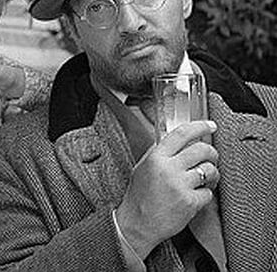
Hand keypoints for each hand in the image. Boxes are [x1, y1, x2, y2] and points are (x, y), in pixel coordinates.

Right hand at [115, 120, 218, 258]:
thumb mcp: (142, 168)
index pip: (182, 134)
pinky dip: (205, 194)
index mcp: (156, 158)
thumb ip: (158, 153)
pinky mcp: (190, 202)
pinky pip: (209, 192)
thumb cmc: (139, 197)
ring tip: (205, 179)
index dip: (200, 126)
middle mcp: (168, 169)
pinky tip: (195, 196)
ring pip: (210, 169)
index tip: (210, 126)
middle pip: (202, 149)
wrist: (138, 224)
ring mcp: (180, 185)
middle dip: (211, 152)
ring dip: (211, 174)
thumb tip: (177, 141)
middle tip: (211, 157)